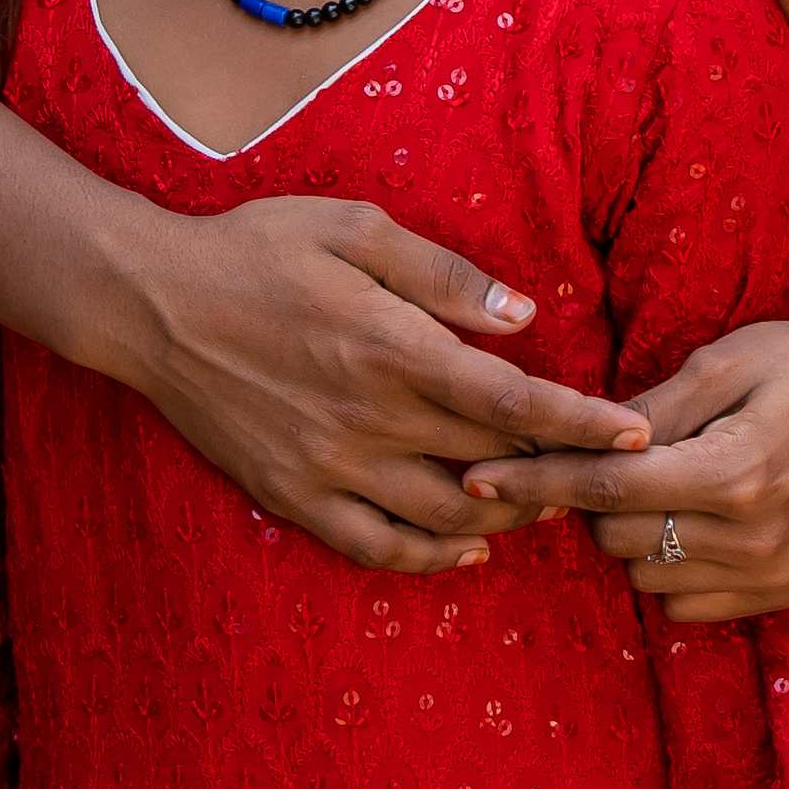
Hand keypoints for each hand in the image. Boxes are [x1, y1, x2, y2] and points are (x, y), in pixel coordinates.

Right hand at [107, 191, 649, 568]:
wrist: (151, 302)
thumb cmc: (258, 250)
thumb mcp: (356, 231)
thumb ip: (444, 276)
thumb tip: (523, 316)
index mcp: (394, 348)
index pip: (514, 402)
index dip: (583, 424)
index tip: (638, 436)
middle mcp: (369, 419)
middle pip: (493, 465)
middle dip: (562, 474)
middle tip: (608, 474)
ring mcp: (329, 466)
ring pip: (445, 518)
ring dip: (507, 518)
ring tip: (549, 502)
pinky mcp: (292, 496)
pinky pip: (374, 547)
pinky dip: (430, 558)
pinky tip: (467, 549)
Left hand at [469, 303, 788, 619]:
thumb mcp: (720, 363)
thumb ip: (645, 412)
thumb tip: (569, 440)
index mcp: (735, 471)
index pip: (609, 487)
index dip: (537, 481)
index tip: (476, 480)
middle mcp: (752, 536)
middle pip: (617, 537)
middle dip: (594, 498)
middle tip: (610, 458)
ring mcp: (768, 573)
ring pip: (643, 574)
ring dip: (632, 534)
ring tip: (665, 485)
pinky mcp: (778, 593)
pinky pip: (681, 602)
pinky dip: (669, 567)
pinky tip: (695, 522)